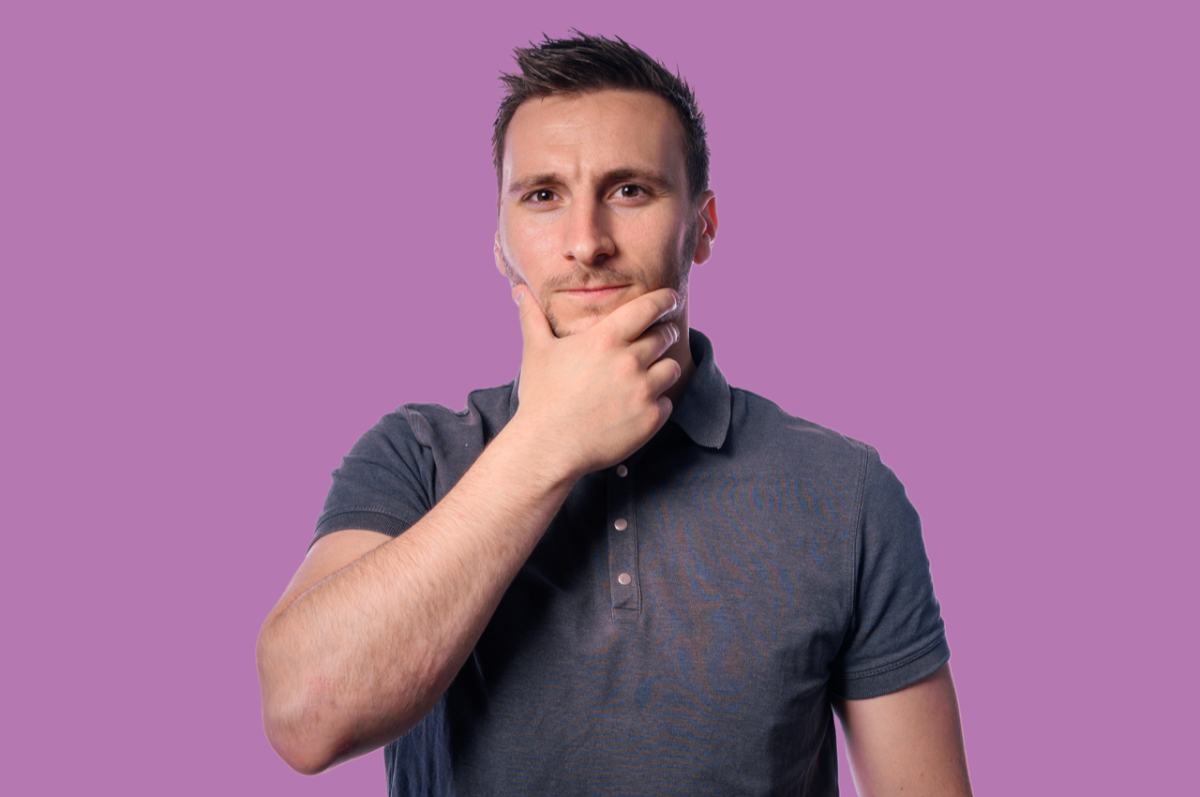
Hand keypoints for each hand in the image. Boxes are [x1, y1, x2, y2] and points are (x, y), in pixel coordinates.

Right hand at [509, 286, 682, 479]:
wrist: (548, 447)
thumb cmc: (542, 397)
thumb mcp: (536, 351)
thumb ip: (532, 316)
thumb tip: (519, 290)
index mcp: (605, 339)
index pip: (649, 308)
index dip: (664, 299)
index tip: (671, 299)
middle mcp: (629, 361)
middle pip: (665, 336)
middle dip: (663, 336)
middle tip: (654, 342)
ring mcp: (642, 391)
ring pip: (672, 368)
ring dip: (663, 369)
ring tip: (646, 377)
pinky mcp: (650, 418)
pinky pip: (667, 402)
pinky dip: (657, 403)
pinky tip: (636, 407)